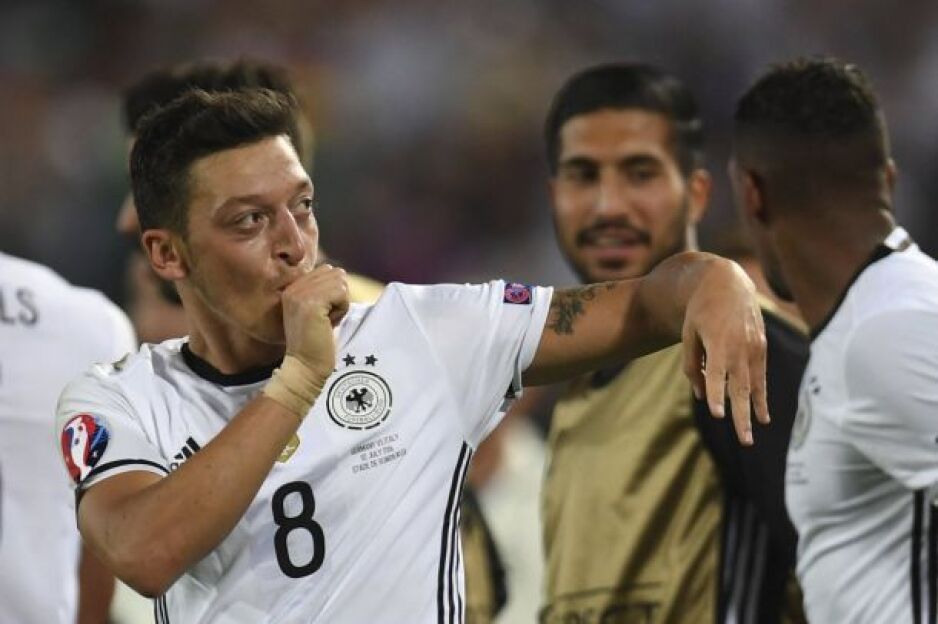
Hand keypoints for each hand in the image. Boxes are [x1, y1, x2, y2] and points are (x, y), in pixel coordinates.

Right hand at [280, 264, 348, 381]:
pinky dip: (342, 309)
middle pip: (335, 273)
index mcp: (292, 287)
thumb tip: (340, 272)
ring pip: (340, 282)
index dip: (333, 293)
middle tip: (325, 319)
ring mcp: (301, 293)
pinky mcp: (312, 302)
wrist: (305, 366)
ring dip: (340, 303)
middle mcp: (293, 287)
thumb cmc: (316, 342)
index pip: (327, 270)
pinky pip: (341, 292)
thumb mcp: (316, 310)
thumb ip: (322, 290)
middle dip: (338, 296)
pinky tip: (329, 324)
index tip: (321, 315)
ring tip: (326, 321)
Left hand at [681, 259, 768, 444]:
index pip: (717, 373)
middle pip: (740, 387)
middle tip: (744, 440)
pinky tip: (762, 415)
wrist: (727, 283)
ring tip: (752, 435)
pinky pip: (761, 377)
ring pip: (754, 385)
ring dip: (754, 411)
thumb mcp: (688, 333)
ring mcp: (754, 347)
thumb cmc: (701, 311)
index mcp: (718, 342)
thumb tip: (701, 395)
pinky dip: (761, 396)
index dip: (717, 394)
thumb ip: (692, 364)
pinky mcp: (761, 347)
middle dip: (741, 415)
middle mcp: (739, 347)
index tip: (717, 414)